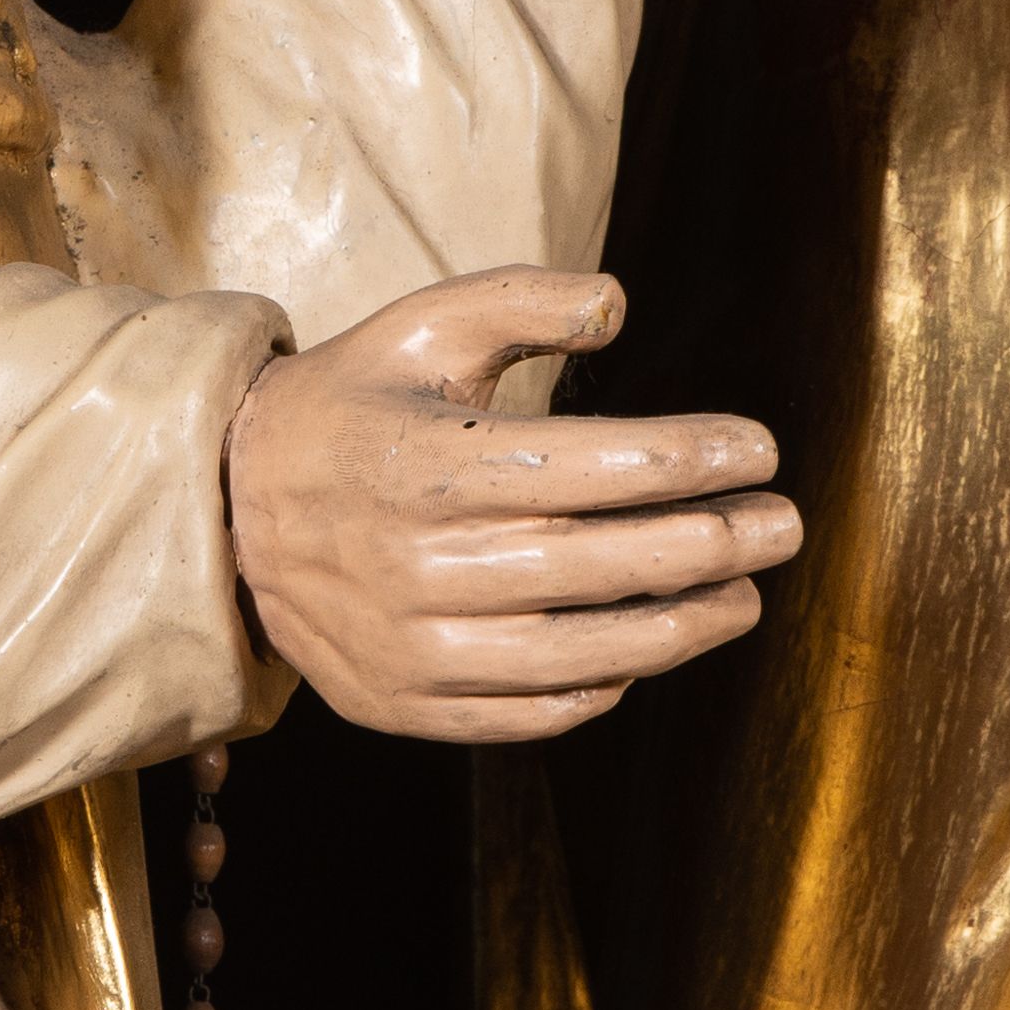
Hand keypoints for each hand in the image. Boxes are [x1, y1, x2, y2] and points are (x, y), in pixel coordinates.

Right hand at [224, 271, 799, 742]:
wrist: (226, 510)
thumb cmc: (347, 405)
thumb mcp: (419, 326)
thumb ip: (521, 302)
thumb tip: (618, 305)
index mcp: (442, 463)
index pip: (612, 468)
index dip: (701, 458)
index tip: (759, 449)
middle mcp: (433, 563)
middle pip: (618, 560)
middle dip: (721, 542)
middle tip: (784, 525)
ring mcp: (420, 644)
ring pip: (590, 650)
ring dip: (686, 627)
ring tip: (743, 597)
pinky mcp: (409, 699)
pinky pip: (533, 708)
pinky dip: (603, 685)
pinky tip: (647, 651)